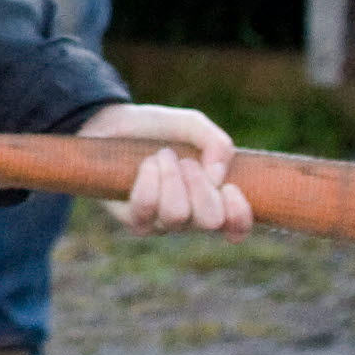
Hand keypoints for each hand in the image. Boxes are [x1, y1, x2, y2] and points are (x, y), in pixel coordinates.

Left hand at [82, 102, 252, 238]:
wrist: (114, 125)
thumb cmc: (160, 130)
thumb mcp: (192, 125)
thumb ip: (216, 142)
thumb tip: (218, 175)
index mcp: (214, 201)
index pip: (237, 229)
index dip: (239, 214)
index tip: (230, 186)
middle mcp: (191, 219)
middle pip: (210, 221)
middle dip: (201, 186)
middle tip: (188, 162)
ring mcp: (161, 223)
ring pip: (177, 214)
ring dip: (172, 177)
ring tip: (164, 155)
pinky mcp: (134, 220)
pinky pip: (146, 206)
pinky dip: (150, 179)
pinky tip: (148, 163)